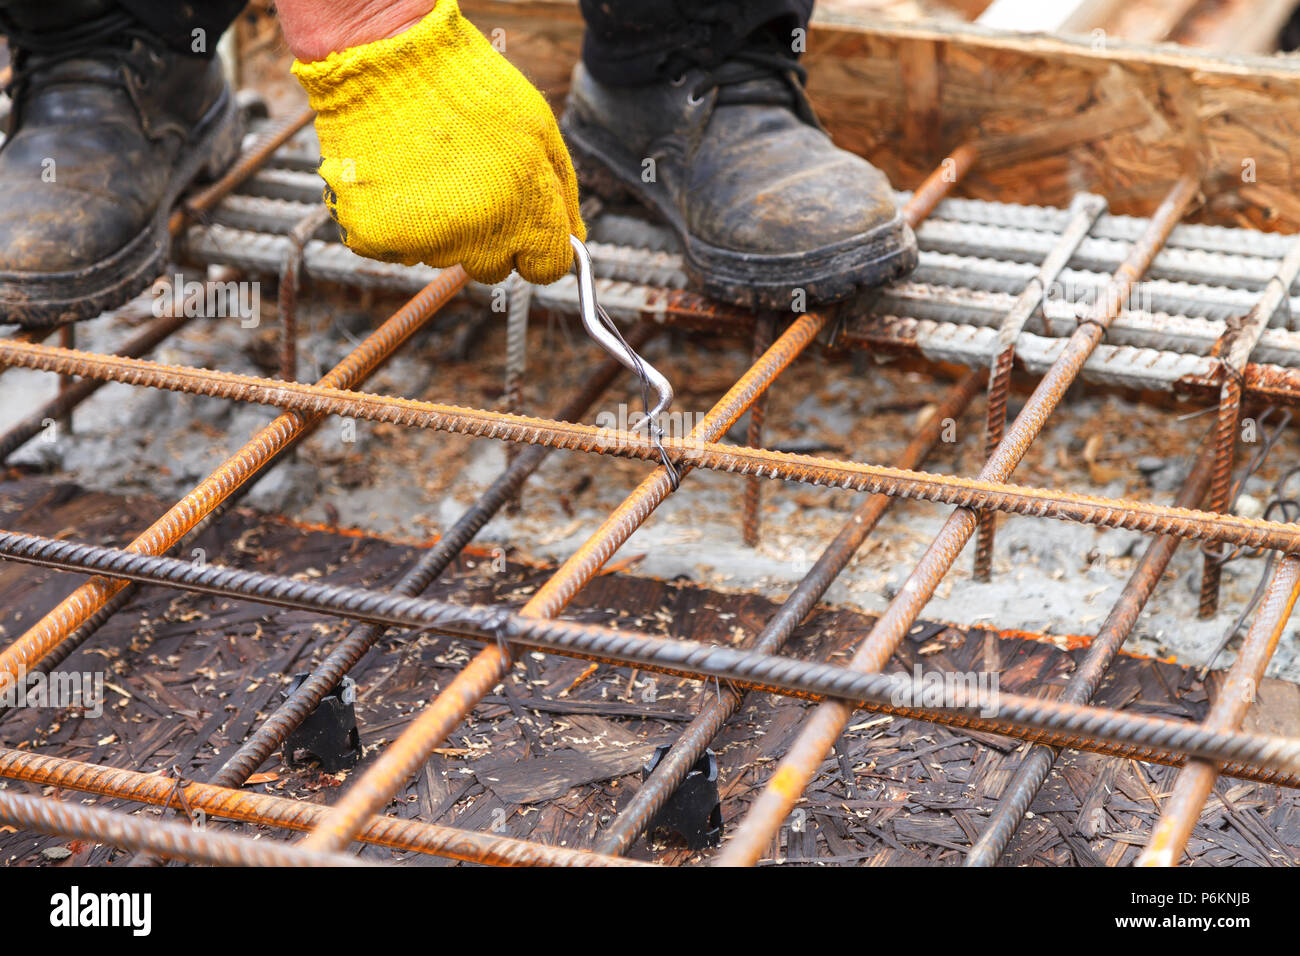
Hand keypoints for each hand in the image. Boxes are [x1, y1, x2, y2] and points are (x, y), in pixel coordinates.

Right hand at [290, 0, 584, 283]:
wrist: (386, 61)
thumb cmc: (468, 88)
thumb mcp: (538, 129)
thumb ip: (561, 192)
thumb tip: (574, 240)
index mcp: (527, 214)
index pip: (547, 269)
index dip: (536, 249)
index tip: (523, 228)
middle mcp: (481, 237)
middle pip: (494, 269)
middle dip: (488, 239)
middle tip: (467, 186)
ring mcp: (428, 242)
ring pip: (445, 256)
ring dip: (441, 225)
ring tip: (429, 168)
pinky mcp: (379, 238)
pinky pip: (398, 247)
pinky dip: (397, 222)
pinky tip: (398, 178)